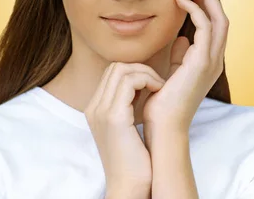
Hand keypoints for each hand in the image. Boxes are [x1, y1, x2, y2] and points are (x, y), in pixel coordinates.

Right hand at [85, 61, 165, 193]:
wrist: (130, 186)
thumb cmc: (135, 160)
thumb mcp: (127, 127)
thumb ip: (128, 105)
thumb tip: (143, 84)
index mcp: (95, 109)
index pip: (112, 73)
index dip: (135, 72)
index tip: (152, 84)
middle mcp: (94, 107)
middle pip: (115, 67)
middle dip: (140, 68)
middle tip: (157, 83)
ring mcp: (101, 111)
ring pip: (121, 69)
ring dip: (146, 73)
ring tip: (159, 88)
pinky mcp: (114, 117)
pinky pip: (129, 82)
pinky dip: (147, 80)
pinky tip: (159, 91)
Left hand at [142, 0, 229, 132]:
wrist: (163, 127)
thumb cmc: (163, 103)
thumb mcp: (172, 73)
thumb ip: (180, 57)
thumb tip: (181, 40)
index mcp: (208, 63)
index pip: (215, 27)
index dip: (207, 6)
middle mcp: (214, 61)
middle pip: (222, 19)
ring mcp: (211, 62)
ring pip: (219, 19)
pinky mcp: (201, 62)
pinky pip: (204, 26)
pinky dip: (195, 10)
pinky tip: (179, 1)